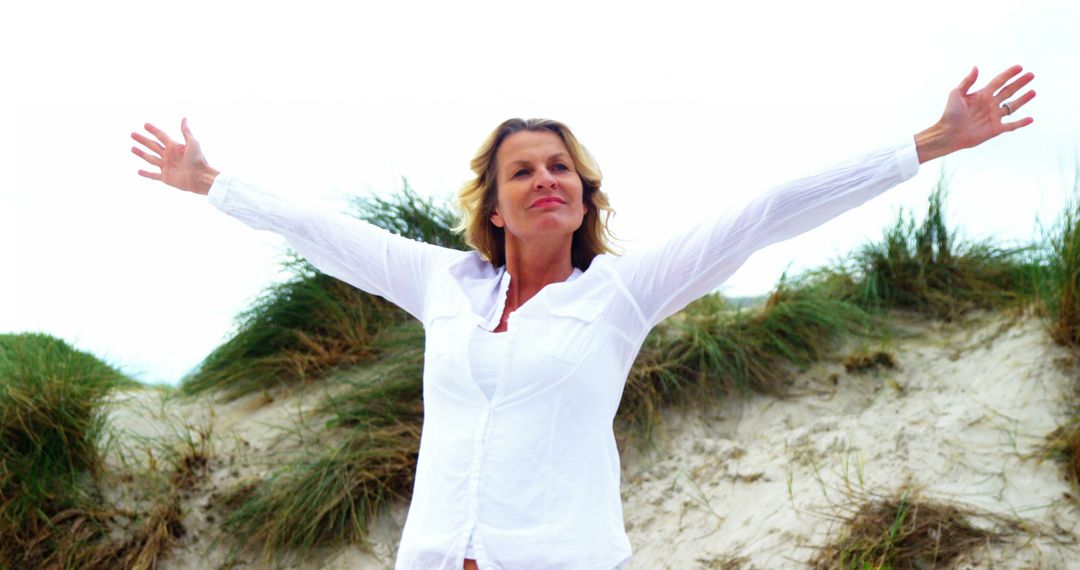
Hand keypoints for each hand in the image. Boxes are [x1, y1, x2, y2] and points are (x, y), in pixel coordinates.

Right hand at [131, 118, 218, 194]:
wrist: (200, 177)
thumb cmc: (198, 160)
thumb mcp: (192, 143)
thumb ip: (186, 131)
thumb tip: (184, 118)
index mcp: (174, 147)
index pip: (160, 136)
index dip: (153, 130)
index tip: (145, 124)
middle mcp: (168, 156)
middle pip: (152, 145)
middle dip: (142, 140)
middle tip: (132, 134)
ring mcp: (166, 166)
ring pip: (150, 158)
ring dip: (141, 153)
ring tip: (132, 148)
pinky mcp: (165, 177)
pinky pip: (153, 175)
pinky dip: (146, 174)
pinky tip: (139, 171)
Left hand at [915, 65, 1035, 163]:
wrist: (948, 133)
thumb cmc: (949, 113)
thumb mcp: (956, 94)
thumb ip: (967, 81)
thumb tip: (976, 67)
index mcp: (982, 95)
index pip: (999, 81)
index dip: (1009, 74)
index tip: (1019, 67)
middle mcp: (990, 104)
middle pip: (1008, 91)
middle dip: (1020, 83)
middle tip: (1031, 75)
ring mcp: (994, 117)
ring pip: (1012, 106)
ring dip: (1023, 99)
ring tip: (1033, 92)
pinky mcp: (995, 129)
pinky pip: (1011, 126)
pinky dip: (1021, 123)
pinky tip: (1031, 119)